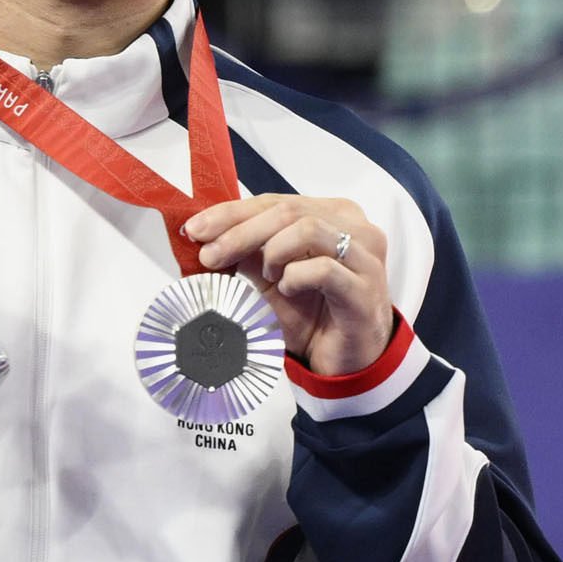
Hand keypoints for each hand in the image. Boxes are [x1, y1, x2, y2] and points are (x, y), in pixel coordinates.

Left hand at [184, 194, 396, 379]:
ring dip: (273, 252)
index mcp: (333, 214)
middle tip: (210, 256)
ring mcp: (366, 257)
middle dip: (240, 232)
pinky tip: (289, 290)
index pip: (275, 201)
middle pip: (289, 211)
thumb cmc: (312, 315)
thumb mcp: (268, 276)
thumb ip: (245, 251)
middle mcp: (356, 228)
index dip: (231, 213)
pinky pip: (323, 269)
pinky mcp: (365, 289)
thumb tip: (202, 235)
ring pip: (308, 229)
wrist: (344, 360)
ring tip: (266, 277)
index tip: (196, 230)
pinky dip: (295, 277)